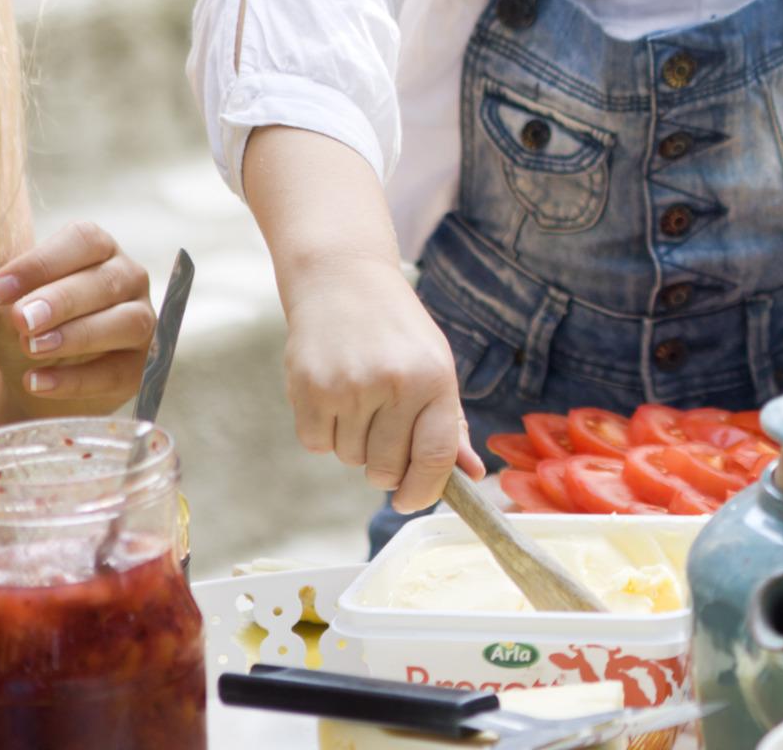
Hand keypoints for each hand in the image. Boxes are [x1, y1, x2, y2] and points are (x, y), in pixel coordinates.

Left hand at [0, 222, 154, 419]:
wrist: (36, 376)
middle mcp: (129, 280)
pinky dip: (76, 379)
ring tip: (34, 347)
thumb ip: (14, 305)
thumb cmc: (28, 328)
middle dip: (63, 300)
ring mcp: (143, 322)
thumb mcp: (12, 312)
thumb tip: (16, 308)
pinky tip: (37, 382)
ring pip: (128, 322)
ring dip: (79, 335)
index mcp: (99, 252)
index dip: (43, 262)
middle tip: (24, 319)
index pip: (85, 241)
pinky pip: (118, 372)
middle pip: (109, 281)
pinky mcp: (141, 367)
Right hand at [277, 254, 483, 513]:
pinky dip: (324, 433)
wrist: (343, 282)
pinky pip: (317, 445)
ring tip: (360, 399)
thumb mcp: (435, 366)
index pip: (434, 457)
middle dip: (385, 468)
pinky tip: (334, 396)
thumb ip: (451, 425)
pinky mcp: (310, 390)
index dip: (424, 491)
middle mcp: (394, 384)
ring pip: (350, 460)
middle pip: (386, 470)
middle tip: (384, 435)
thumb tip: (472, 475)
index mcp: (434, 379)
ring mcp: (349, 387)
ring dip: (354, 444)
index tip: (412, 500)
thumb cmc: (397, 332)